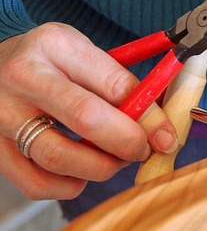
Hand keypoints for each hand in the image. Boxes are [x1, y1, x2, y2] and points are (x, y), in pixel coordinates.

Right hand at [0, 23, 176, 199]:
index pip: (114, 85)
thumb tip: (162, 126)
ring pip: (60, 157)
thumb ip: (121, 83)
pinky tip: (82, 171)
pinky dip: (70, 185)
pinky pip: (37, 183)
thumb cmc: (50, 61)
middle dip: (127, 143)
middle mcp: (24, 78)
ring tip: (114, 158)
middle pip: (87, 119)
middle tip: (143, 150)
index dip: (148, 117)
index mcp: (56, 46)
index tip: (167, 136)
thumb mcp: (85, 53)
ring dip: (101, 167)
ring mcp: (3, 116)